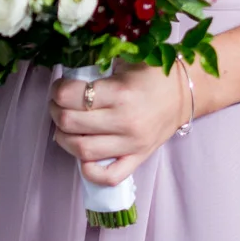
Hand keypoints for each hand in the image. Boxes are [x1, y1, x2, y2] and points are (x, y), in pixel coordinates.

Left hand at [48, 62, 192, 187]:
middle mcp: (125, 121)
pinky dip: (89, 171)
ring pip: (82, 150)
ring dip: (64, 138)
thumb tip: (68, 77)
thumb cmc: (152, 75)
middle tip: (58, 105)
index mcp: (120, 93)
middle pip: (70, 123)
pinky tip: (83, 156)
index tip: (59, 87)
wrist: (183, 93)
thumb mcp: (124, 63)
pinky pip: (108, 177)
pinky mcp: (138, 158)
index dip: (57, 90)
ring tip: (65, 127)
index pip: (71, 96)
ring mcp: (131, 144)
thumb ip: (97, 70)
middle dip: (56, 112)